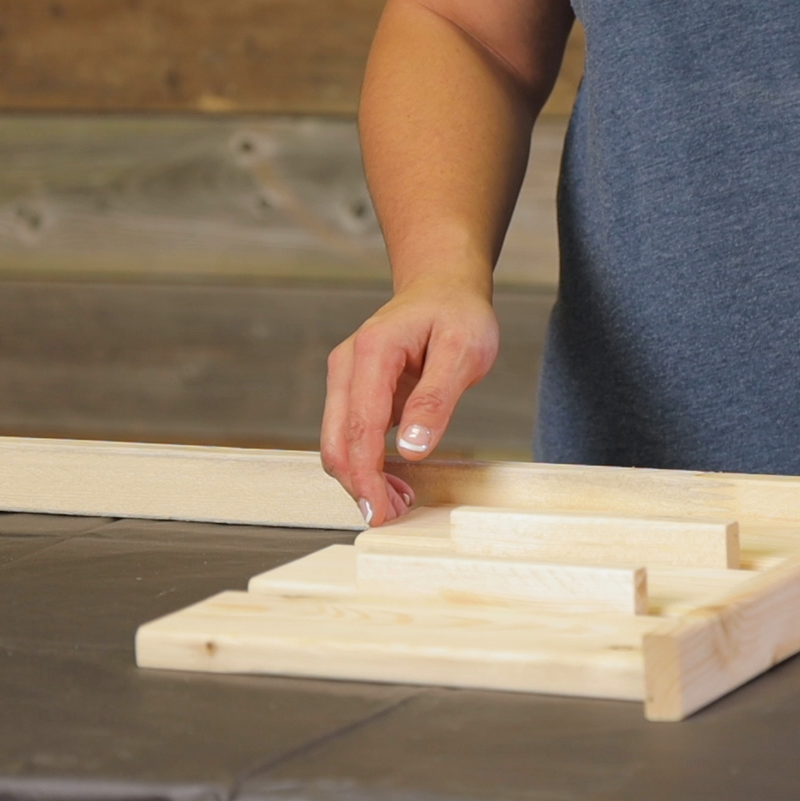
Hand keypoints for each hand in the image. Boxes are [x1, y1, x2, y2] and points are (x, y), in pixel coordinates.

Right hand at [320, 278, 499, 525]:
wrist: (442, 287)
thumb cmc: (456, 312)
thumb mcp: (463, 350)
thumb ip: (436, 399)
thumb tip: (411, 449)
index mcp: (372, 353)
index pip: (359, 428)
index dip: (366, 476)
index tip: (382, 512)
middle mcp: (347, 367)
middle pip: (336, 443)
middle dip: (361, 485)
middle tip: (397, 513)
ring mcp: (346, 379)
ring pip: (338, 444)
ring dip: (361, 479)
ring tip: (401, 500)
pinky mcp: (353, 391)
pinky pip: (351, 436)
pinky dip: (366, 464)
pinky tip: (395, 480)